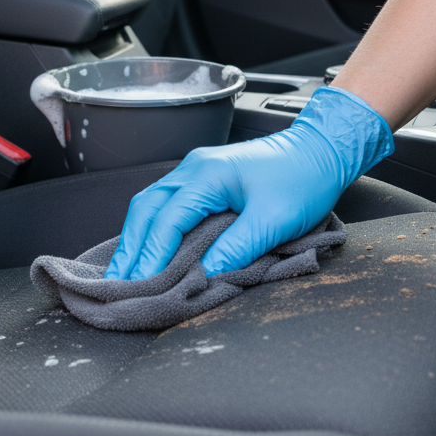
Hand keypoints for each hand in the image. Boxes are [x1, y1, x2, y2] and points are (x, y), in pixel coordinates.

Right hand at [104, 86, 393, 279]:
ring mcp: (194, 170)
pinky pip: (165, 202)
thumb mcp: (274, 220)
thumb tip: (205, 276)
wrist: (319, 150)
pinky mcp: (202, 177)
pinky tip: (147, 245)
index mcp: (206, 175)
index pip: (166, 221)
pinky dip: (151, 227)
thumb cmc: (302, 180)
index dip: (150, 256)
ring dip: (136, 237)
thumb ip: (237, 248)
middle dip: (130, 247)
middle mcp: (192, 169)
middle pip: (146, 209)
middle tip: (116, 282)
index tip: (138, 285)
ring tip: (125, 270)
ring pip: (151, 204)